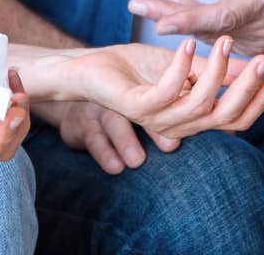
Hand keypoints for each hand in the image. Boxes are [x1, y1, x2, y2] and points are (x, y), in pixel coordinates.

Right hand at [31, 100, 180, 173]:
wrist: (68, 101)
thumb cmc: (111, 107)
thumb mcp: (132, 105)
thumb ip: (164, 119)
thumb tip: (195, 138)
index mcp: (139, 96)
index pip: (161, 103)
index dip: (177, 113)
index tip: (193, 131)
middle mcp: (122, 102)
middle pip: (140, 113)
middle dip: (156, 131)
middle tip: (172, 146)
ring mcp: (100, 112)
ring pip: (113, 123)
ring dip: (126, 142)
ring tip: (136, 161)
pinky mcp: (81, 126)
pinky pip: (92, 139)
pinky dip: (104, 153)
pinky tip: (115, 167)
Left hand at [63, 37, 263, 140]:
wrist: (91, 69)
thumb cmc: (135, 68)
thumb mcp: (183, 65)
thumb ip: (214, 70)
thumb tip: (253, 67)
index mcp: (192, 118)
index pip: (235, 119)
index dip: (259, 101)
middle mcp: (178, 125)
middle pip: (225, 116)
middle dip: (248, 88)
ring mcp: (158, 119)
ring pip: (201, 104)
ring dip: (217, 70)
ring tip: (225, 41)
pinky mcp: (138, 106)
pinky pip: (168, 91)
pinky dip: (182, 66)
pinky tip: (191, 43)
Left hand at [128, 0, 263, 55]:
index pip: (220, 17)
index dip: (189, 19)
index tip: (159, 20)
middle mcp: (256, 32)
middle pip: (204, 27)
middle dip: (168, 13)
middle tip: (134, 1)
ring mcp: (251, 43)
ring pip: (205, 31)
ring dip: (174, 13)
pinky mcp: (248, 45)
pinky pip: (213, 34)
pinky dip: (190, 20)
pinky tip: (168, 4)